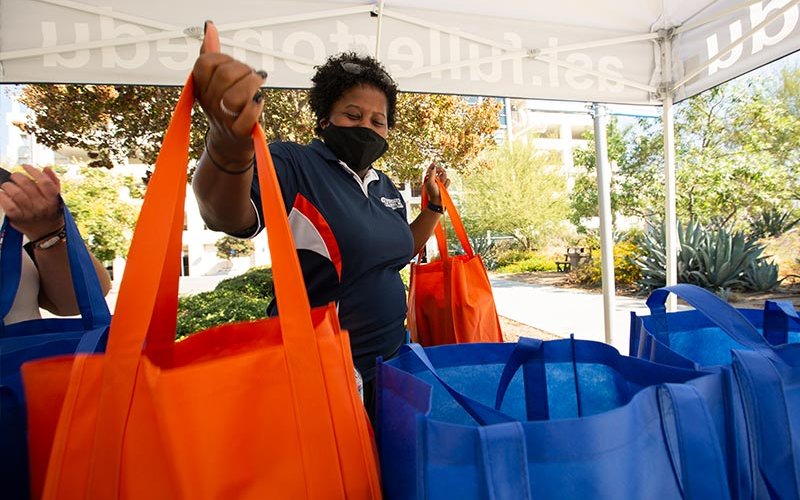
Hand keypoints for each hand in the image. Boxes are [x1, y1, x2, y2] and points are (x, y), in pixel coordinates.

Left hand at [0, 164, 63, 239]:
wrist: (47, 233)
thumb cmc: (51, 212)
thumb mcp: (57, 198)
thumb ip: (53, 182)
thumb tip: (46, 168)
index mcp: (53, 199)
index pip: (44, 182)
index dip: (33, 171)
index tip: (25, 166)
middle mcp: (42, 206)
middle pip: (27, 185)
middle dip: (17, 176)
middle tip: (15, 176)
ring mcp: (30, 213)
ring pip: (15, 193)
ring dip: (8, 186)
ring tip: (7, 186)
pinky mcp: (18, 218)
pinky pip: (8, 205)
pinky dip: (2, 197)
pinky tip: (2, 194)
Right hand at [192, 20, 266, 164]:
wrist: (231, 143)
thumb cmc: (226, 108)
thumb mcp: (215, 82)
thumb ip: (212, 54)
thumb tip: (210, 28)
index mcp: (201, 88)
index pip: (206, 63)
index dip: (224, 59)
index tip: (233, 65)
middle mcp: (210, 103)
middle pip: (224, 76)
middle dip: (243, 70)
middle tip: (252, 75)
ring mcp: (224, 119)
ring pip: (234, 96)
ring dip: (251, 86)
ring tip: (257, 86)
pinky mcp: (240, 132)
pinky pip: (247, 116)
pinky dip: (256, 106)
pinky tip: (258, 101)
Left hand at [423, 162, 449, 205]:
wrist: (438, 200)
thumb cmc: (433, 192)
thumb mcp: (430, 182)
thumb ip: (432, 174)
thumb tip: (434, 167)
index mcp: (429, 178)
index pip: (431, 169)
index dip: (433, 166)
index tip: (435, 163)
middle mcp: (435, 178)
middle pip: (439, 170)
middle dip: (440, 171)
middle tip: (441, 171)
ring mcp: (441, 181)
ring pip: (445, 175)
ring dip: (443, 179)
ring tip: (441, 185)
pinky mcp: (445, 184)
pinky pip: (448, 180)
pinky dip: (446, 184)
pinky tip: (444, 188)